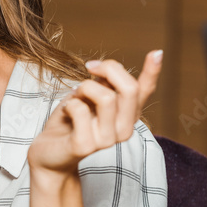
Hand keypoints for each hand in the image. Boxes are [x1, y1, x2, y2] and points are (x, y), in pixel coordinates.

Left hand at [28, 50, 162, 175]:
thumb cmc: (69, 121)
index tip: (156, 52)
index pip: (144, 91)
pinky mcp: (85, 146)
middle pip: (129, 89)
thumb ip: (105, 85)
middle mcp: (123, 129)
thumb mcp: (89, 97)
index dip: (152, 71)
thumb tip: (110, 68)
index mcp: (127, 115)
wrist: (49, 153)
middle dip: (108, 69)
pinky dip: (70, 103)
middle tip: (90, 68)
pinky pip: (80, 110)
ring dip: (85, 87)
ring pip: (106, 97)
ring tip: (76, 96)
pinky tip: (66, 112)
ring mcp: (106, 140)